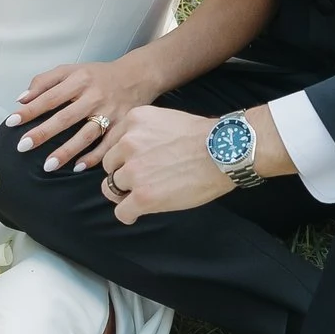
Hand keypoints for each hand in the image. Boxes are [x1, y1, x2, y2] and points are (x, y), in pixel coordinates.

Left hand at [6, 57, 159, 173]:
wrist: (137, 76)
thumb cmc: (97, 75)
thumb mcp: (71, 70)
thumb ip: (44, 81)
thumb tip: (21, 99)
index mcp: (78, 80)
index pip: (49, 97)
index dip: (30, 110)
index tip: (11, 122)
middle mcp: (93, 96)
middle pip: (66, 117)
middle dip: (43, 133)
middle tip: (23, 146)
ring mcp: (109, 112)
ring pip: (86, 134)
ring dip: (67, 151)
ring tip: (48, 166)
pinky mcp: (123, 125)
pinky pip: (107, 145)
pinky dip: (93, 157)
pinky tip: (77, 168)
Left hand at [96, 107, 234, 222]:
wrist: (224, 151)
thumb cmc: (205, 137)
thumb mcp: (166, 120)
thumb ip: (146, 133)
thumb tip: (137, 153)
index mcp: (134, 121)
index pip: (113, 143)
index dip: (123, 156)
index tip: (135, 164)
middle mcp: (127, 143)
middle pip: (110, 166)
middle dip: (123, 174)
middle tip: (143, 180)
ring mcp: (133, 170)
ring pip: (112, 188)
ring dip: (126, 194)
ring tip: (144, 195)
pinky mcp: (142, 195)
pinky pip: (122, 211)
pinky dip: (128, 214)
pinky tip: (138, 213)